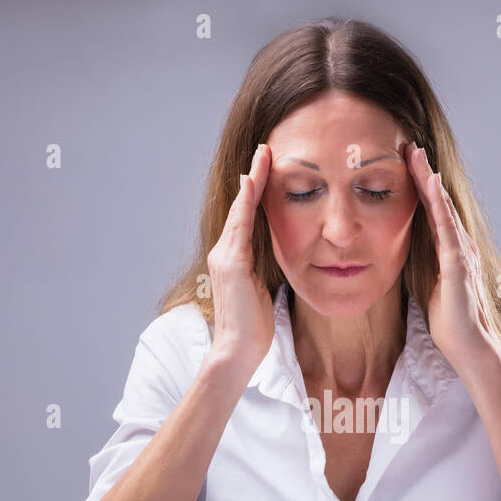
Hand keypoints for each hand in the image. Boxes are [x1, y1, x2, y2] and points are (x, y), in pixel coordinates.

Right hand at [205, 142, 275, 376]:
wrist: (237, 351)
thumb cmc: (252, 328)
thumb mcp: (261, 292)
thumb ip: (261, 272)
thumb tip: (277, 262)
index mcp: (233, 259)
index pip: (246, 217)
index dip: (256, 192)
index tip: (267, 168)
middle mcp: (224, 252)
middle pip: (241, 206)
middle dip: (254, 177)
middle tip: (265, 149)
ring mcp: (225, 257)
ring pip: (240, 210)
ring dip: (252, 181)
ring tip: (262, 156)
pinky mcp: (231, 264)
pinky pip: (240, 226)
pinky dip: (245, 203)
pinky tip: (251, 182)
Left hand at [403, 141, 500, 368]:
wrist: (469, 347)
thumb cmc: (450, 321)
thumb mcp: (429, 284)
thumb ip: (423, 264)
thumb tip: (402, 252)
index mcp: (449, 250)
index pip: (432, 212)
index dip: (420, 187)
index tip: (404, 163)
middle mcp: (458, 246)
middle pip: (439, 202)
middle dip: (424, 174)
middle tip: (410, 146)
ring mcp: (460, 254)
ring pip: (443, 209)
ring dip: (430, 181)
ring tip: (418, 156)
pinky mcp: (458, 266)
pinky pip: (447, 230)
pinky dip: (440, 207)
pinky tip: (433, 186)